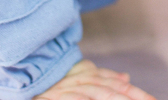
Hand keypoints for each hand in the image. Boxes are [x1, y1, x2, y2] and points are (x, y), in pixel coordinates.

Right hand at [34, 59, 156, 99]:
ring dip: (114, 99)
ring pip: (98, 95)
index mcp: (92, 76)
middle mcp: (84, 81)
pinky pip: (77, 99)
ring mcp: (71, 90)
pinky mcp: (58, 98)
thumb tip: (126, 77)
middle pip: (112, 92)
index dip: (138, 95)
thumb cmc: (58, 78)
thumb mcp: (83, 74)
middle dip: (131, 99)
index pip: (120, 87)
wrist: (29, 71)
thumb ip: (105, 76)